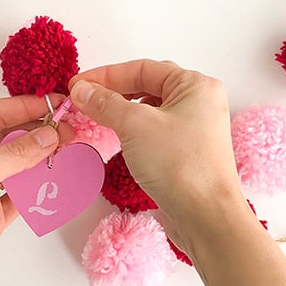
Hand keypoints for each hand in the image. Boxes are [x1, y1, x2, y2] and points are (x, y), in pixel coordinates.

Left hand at [0, 95, 63, 285]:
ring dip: (43, 159)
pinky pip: (24, 194)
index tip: (54, 104)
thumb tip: (46, 137)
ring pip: (20, 165)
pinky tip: (57, 180)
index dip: (25, 106)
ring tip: (69, 152)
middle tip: (69, 129)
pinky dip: (41, 188)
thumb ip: (13, 155)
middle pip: (11, 137)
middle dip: (39, 132)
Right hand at [68, 60, 246, 247]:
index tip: (79, 84)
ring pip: (150, 110)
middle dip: (113, 92)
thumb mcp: (135, 125)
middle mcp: (200, 103)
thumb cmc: (180, 165)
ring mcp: (195, 129)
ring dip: (122, 112)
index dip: (106, 75)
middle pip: (147, 86)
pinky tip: (117, 138)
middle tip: (83, 100)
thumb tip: (83, 90)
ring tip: (96, 117)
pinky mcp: (188, 152)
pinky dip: (133, 131)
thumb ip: (105, 103)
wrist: (206, 216)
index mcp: (196, 85)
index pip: (143, 68)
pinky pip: (155, 131)